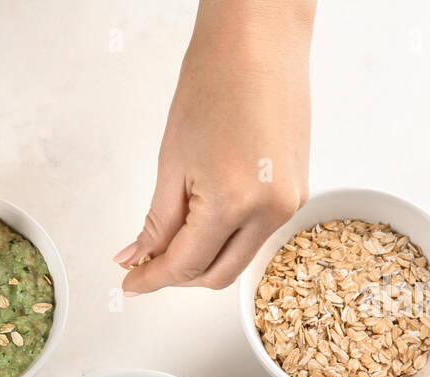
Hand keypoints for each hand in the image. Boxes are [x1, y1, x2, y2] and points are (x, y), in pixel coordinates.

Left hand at [118, 0, 314, 293]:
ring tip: (169, 239)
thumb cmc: (215, 83)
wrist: (260, 40)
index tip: (129, 284)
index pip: (186, 265)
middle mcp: (271, 211)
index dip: (152, 279)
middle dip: (178, 276)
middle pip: (216, 275)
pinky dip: (227, 238)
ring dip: (203, 258)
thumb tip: (137, 257)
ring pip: (238, 259)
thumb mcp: (172, 160)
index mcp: (234, 202)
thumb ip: (157, 221)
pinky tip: (202, 222)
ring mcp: (290, 203)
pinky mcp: (299, 191)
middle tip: (144, 265)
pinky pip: (256, 235)